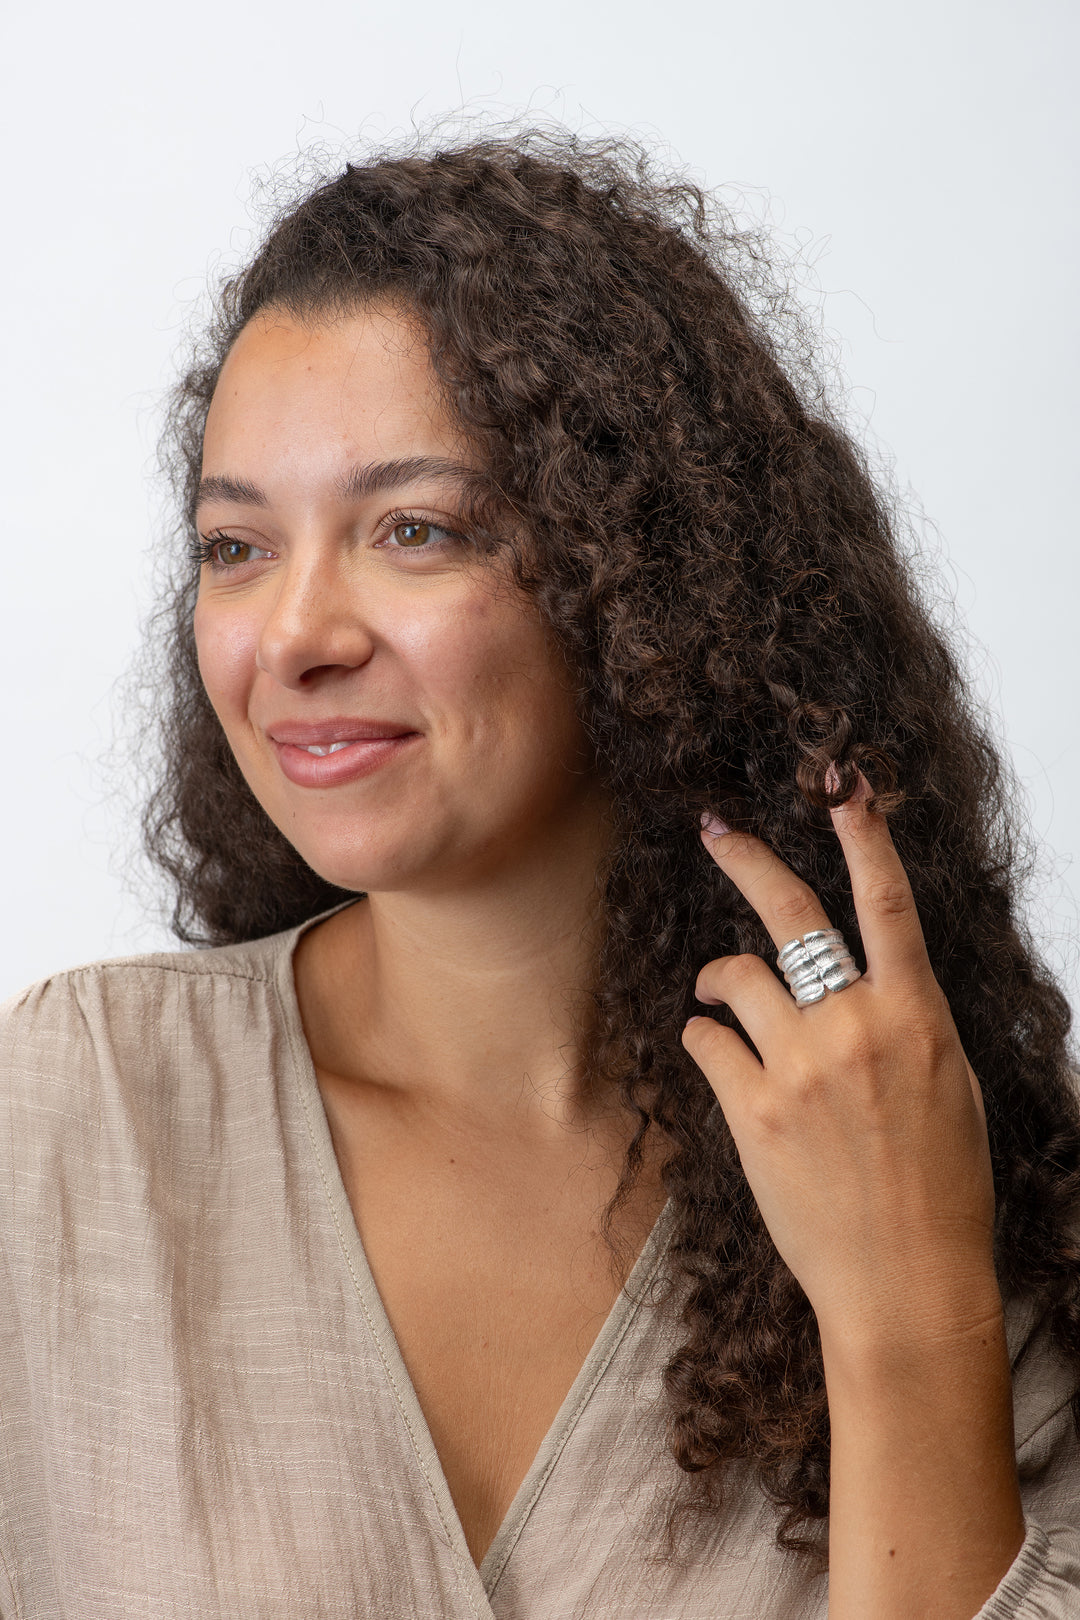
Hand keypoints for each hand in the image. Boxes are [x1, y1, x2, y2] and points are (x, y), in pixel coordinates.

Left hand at [681, 775, 999, 1347]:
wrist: (906, 1281)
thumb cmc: (939, 1189)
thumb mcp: (950, 1088)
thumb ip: (905, 1023)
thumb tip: (865, 983)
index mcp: (917, 1017)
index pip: (889, 904)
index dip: (864, 836)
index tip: (842, 787)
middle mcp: (857, 1029)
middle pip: (792, 917)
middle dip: (747, 860)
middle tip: (716, 830)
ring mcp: (800, 1068)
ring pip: (734, 976)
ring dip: (718, 975)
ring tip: (717, 990)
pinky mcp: (752, 1112)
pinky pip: (705, 1041)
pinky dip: (704, 1038)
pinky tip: (717, 1056)